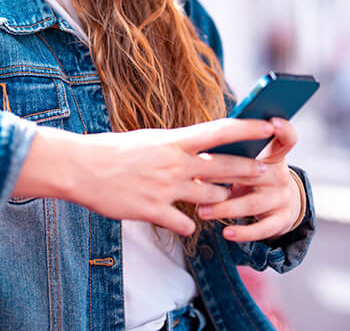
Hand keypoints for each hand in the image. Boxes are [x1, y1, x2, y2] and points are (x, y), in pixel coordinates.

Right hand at [13, 118, 274, 235]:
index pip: (221, 131)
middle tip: (267, 174)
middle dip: (250, 171)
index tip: (270, 126)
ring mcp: (166, 188)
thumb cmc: (110, 151)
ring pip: (210, 197)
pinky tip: (186, 222)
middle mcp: (175, 163)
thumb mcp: (148, 140)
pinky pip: (185, 222)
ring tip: (222, 198)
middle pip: (225, 167)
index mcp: (173, 140)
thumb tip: (195, 146)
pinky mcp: (153, 211)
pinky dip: (189, 223)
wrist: (79, 168)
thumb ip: (174, 146)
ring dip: (218, 199)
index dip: (249, 129)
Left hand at [194, 118, 301, 241]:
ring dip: (225, 208)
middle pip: (252, 172)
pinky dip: (244, 232)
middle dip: (223, 175)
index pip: (287, 138)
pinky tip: (227, 233)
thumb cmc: (250, 176)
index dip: (283, 129)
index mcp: (273, 154)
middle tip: (197, 177)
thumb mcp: (249, 160)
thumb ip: (233, 152)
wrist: (277, 206)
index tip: (272, 122)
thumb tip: (200, 146)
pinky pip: (263, 228)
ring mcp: (282, 198)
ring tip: (201, 211)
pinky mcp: (281, 220)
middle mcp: (280, 174)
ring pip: (253, 203)